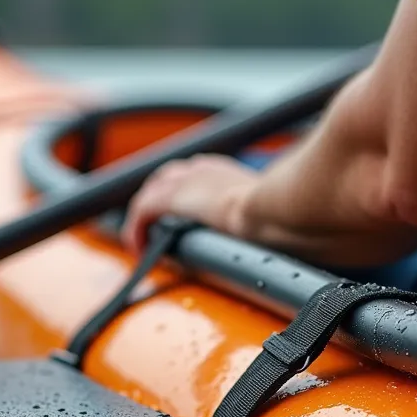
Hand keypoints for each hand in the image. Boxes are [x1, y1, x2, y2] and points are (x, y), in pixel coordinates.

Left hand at [121, 154, 258, 252]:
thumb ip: (258, 216)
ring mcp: (184, 181)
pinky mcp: (170, 198)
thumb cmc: (279, 210)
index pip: (192, 176)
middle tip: (155, 227)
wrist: (271, 205)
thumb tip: (267, 233)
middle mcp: (199, 169)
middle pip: (165, 180)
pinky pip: (141, 212)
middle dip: (157, 202)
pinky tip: (137, 247)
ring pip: (150, 195)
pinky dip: (136, 229)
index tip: (185, 213)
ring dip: (144, 217)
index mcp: (221, 170)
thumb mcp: (265, 210)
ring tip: (143, 240)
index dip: (183, 194)